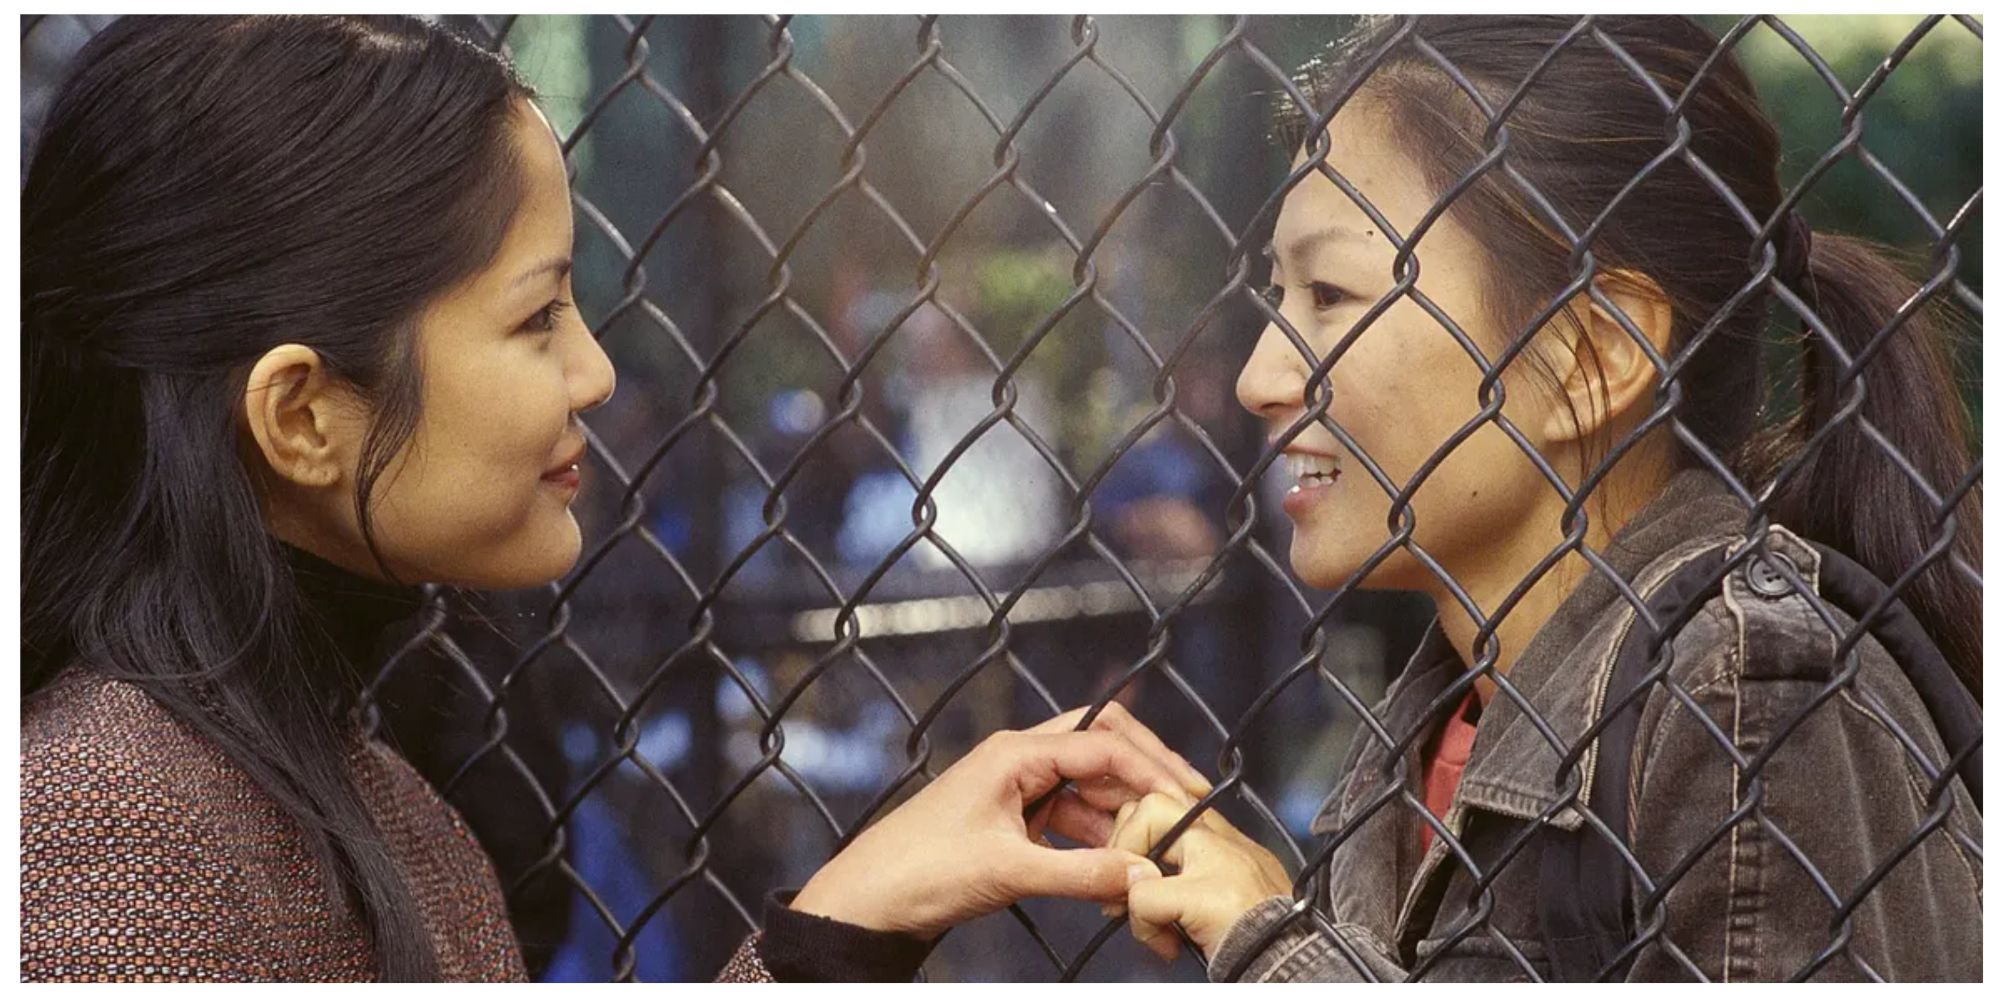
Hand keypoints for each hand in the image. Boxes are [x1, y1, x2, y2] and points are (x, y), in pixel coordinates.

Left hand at [789, 702, 1211, 939]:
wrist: (868, 901)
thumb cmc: (923, 871)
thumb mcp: (1009, 872)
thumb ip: (1081, 874)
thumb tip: (1143, 876)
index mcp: (1016, 754)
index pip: (1102, 745)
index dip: (1150, 770)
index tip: (1187, 798)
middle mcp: (1019, 760)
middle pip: (1100, 746)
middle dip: (1144, 771)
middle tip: (1187, 801)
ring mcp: (1016, 788)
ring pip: (1088, 786)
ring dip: (1122, 813)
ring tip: (1155, 848)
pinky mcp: (1013, 818)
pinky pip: (1070, 817)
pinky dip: (1097, 839)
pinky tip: (1117, 869)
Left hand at [1106, 790, 1292, 961]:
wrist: (1297, 966)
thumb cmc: (1263, 940)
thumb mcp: (1222, 894)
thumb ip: (1184, 876)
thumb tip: (1135, 881)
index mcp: (1229, 840)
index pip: (1172, 801)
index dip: (1139, 830)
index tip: (1136, 871)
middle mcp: (1226, 839)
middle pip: (1154, 798)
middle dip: (1125, 840)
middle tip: (1128, 887)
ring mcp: (1218, 860)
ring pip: (1146, 820)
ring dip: (1131, 872)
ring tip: (1143, 914)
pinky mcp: (1207, 894)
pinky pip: (1143, 895)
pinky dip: (1143, 926)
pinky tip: (1166, 944)